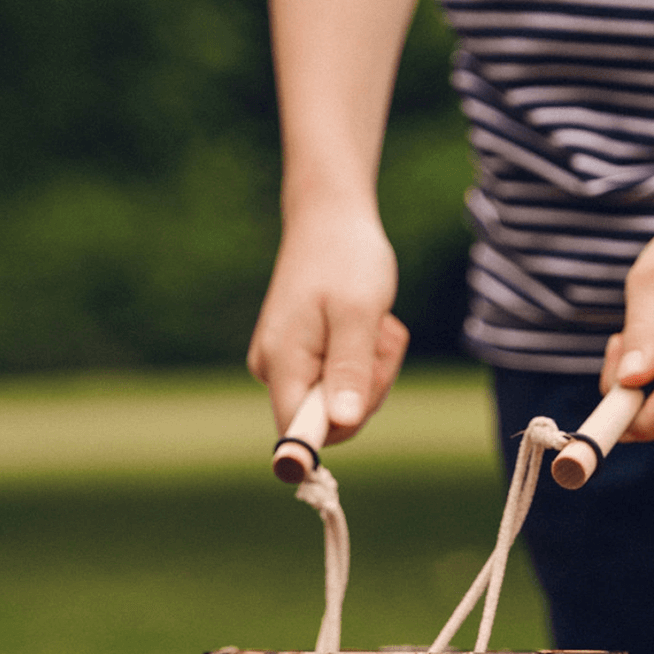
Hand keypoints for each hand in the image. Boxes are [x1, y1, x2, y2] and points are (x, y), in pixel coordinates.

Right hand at [248, 202, 408, 443]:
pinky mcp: (303, 358)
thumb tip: (341, 423)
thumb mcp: (358, 315)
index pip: (299, 433)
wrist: (331, 218)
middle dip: (368, 387)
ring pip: (343, 400)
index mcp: (282, 363)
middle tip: (378, 339)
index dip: (332, 434)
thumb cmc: (346, 259)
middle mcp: (275, 370)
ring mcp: (289, 365)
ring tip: (373, 324)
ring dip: (372, 368)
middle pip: (332, 420)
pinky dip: (365, 358)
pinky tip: (366, 324)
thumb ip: (349, 371)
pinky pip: (343, 380)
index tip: (359, 404)